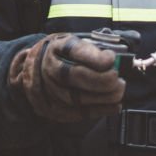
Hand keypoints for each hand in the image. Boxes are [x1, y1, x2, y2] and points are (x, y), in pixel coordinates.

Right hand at [8, 33, 124, 122]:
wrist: (35, 68)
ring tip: (119, 92)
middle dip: (101, 79)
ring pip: (77, 98)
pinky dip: (98, 110)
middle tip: (118, 79)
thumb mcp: (74, 42)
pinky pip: (77, 113)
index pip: (75, 51)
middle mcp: (49, 68)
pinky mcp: (52, 108)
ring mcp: (48, 89)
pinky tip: (114, 106)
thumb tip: (120, 56)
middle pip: (75, 76)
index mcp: (57, 47)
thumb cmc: (64, 54)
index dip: (94, 57)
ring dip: (103, 97)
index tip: (111, 58)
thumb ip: (95, 47)